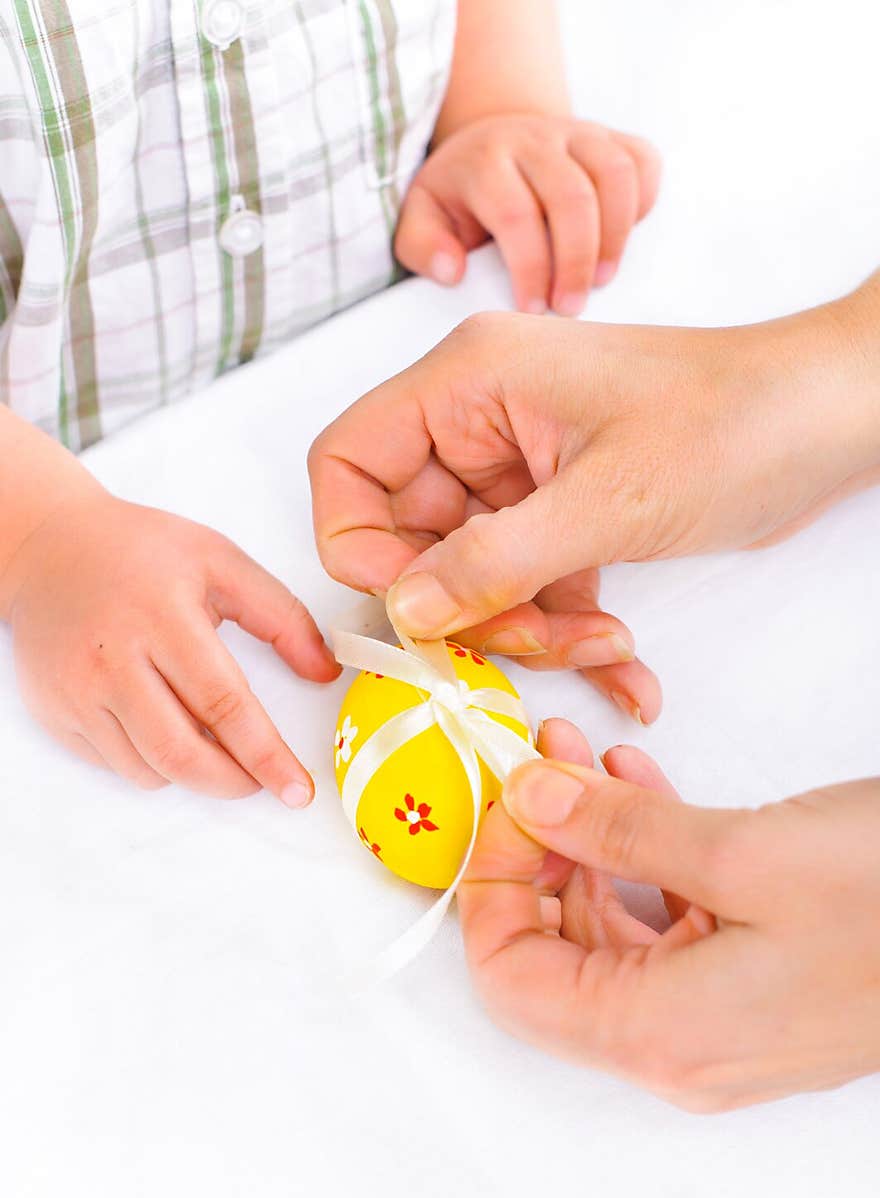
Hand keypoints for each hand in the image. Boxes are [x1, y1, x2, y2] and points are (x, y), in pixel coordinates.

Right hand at [6, 493, 339, 799]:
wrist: (47, 547)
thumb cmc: (139, 551)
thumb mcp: (221, 562)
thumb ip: (281, 617)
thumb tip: (325, 672)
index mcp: (163, 616)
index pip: (224, 704)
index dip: (266, 756)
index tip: (296, 789)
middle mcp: (114, 659)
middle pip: (183, 754)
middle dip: (234, 782)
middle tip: (262, 781)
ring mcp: (78, 691)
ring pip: (150, 770)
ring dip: (194, 772)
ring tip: (210, 739)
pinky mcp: (55, 712)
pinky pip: (115, 764)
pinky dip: (151, 762)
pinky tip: (161, 723)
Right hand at [310, 292, 879, 720]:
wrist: (828, 418)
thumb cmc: (733, 421)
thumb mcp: (607, 500)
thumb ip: (494, 558)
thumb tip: (403, 607)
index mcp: (469, 384)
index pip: (348, 464)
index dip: (360, 546)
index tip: (416, 606)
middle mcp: (480, 423)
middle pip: (410, 537)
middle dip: (468, 607)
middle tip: (534, 637)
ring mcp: (520, 472)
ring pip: (472, 575)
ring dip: (528, 629)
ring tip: (605, 649)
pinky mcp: (562, 513)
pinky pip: (531, 585)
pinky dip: (567, 631)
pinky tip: (624, 672)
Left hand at [396, 115, 660, 315]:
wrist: (496, 140)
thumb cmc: (461, 197)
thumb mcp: (423, 217)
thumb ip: (422, 246)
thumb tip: (452, 271)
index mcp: (486, 160)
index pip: (516, 215)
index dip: (530, 268)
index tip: (533, 310)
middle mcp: (535, 138)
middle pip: (572, 197)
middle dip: (576, 261)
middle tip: (570, 308)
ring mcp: (578, 132)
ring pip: (614, 175)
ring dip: (615, 236)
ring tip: (602, 281)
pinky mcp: (611, 135)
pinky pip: (642, 162)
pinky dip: (643, 203)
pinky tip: (623, 242)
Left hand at [458, 718, 879, 1110]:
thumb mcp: (742, 852)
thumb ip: (617, 831)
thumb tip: (528, 803)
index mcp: (660, 1035)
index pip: (510, 982)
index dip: (489, 889)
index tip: (502, 808)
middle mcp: (679, 1048)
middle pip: (554, 959)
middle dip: (534, 855)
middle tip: (537, 769)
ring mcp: (719, 1024)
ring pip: (609, 935)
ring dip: (587, 846)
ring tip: (584, 762)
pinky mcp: (754, 989)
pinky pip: (668, 927)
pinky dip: (645, 860)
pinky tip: (643, 790)